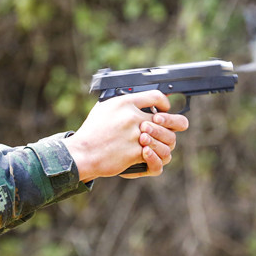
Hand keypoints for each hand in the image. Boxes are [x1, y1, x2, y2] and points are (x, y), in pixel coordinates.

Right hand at [64, 91, 188, 180]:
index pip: (156, 96)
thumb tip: (139, 101)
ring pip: (168, 140)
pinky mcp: (136, 152)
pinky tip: (149, 156)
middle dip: (173, 125)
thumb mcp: (104, 108)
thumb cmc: (92, 132)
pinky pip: (158, 156)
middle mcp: (132, 117)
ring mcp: (136, 135)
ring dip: (165, 144)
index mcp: (125, 103)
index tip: (164, 110)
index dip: (165, 103)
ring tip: (158, 146)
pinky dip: (156, 159)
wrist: (82, 153)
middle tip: (171, 129)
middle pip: (168, 120)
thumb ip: (124, 103)